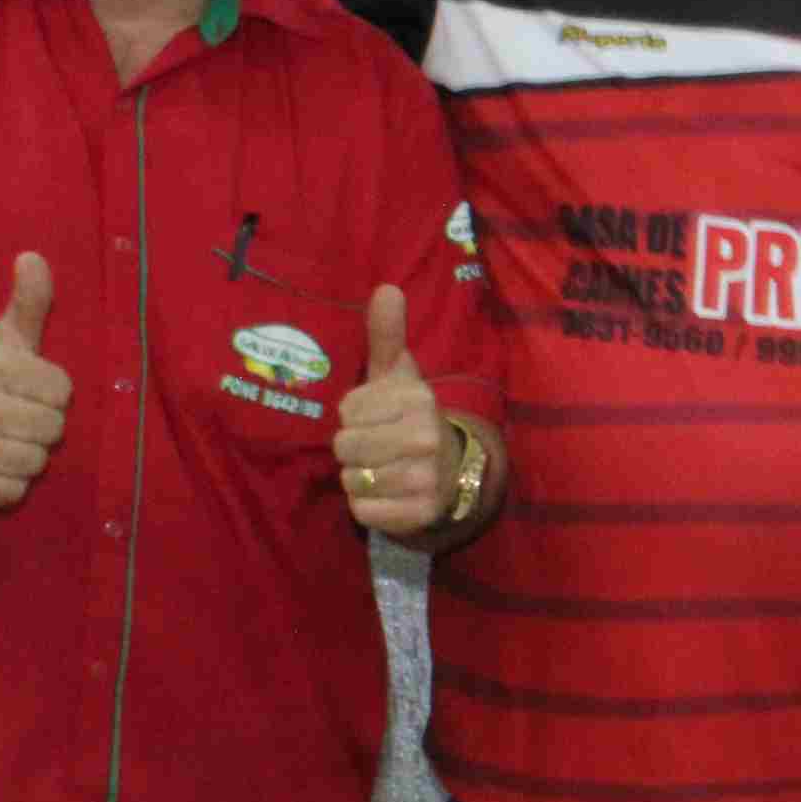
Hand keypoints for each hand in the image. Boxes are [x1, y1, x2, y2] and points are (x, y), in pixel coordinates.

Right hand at [0, 252, 70, 508]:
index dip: (52, 393)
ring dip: (27, 457)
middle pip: (53, 429)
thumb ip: (29, 301)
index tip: (28, 390)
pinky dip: (8, 485)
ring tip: (3, 441)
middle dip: (42, 426)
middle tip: (16, 418)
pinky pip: (12, 493)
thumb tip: (33, 256)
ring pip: (35, 463)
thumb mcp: (5, 338)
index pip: (62, 390)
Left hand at [333, 285, 448, 532]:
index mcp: (418, 400)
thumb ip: (386, 336)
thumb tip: (386, 288)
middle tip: (376, 449)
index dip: (354, 417)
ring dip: (359, 479)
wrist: (455, 473)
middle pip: (345, 446)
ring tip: (383, 471)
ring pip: (352, 480)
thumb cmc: (411, 418)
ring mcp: (426, 478)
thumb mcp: (399, 377)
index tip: (377, 418)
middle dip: (352, 450)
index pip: (347, 411)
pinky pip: (364, 511)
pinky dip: (367, 507)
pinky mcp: (420, 513)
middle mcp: (426, 437)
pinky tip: (388, 495)